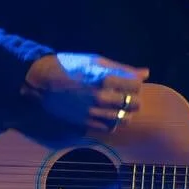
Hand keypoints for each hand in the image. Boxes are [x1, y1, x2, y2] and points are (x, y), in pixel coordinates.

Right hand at [22, 53, 148, 133]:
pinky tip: (106, 113)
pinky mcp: (85, 122)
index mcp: (105, 78)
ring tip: (118, 106)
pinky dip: (111, 121)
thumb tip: (146, 73)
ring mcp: (94, 112)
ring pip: (124, 119)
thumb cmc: (70, 66)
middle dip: (133, 99)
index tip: (129, 82)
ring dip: (125, 112)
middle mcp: (102, 97)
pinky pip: (108, 127)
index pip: (136, 86)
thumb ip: (123, 68)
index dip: (135, 84)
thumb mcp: (96, 61)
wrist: (42, 82)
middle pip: (134, 104)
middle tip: (125, 95)